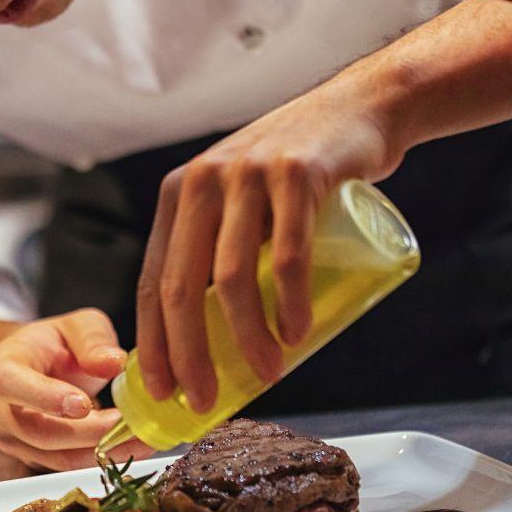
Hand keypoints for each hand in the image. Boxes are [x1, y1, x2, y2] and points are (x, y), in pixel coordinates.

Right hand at [0, 309, 152, 470]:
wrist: (33, 368)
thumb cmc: (53, 343)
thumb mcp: (77, 326)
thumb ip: (94, 340)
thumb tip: (114, 362)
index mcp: (3, 366)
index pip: (11, 385)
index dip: (45, 398)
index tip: (84, 405)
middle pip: (39, 432)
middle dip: (89, 434)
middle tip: (131, 426)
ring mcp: (13, 438)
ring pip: (56, 457)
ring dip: (103, 452)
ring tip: (144, 439)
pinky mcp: (32, 458)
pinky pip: (68, 464)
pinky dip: (102, 458)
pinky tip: (132, 446)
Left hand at [135, 79, 403, 412]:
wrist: (359, 111)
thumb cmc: (297, 177)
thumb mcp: (240, 206)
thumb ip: (219, 254)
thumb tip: (208, 346)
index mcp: (179, 197)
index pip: (153, 282)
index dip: (153, 344)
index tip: (162, 393)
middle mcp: (203, 182)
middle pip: (183, 287)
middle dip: (189, 355)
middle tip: (205, 401)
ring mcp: (247, 174)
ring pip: (231, 277)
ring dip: (246, 338)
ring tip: (267, 375)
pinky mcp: (297, 173)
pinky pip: (286, 254)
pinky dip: (289, 303)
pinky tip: (294, 334)